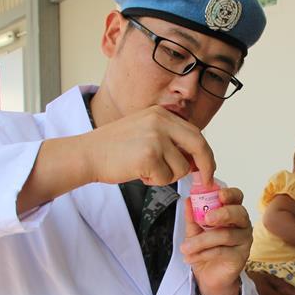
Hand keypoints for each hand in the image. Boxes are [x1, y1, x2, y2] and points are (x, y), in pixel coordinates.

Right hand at [83, 106, 216, 186]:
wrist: (87, 153)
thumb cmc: (115, 148)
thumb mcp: (145, 131)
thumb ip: (170, 139)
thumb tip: (197, 159)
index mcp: (161, 114)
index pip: (196, 133)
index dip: (205, 153)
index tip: (207, 168)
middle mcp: (161, 121)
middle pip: (199, 145)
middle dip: (206, 166)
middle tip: (206, 181)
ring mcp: (155, 137)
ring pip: (182, 167)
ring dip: (168, 176)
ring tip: (146, 170)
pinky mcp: (149, 155)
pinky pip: (167, 178)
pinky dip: (155, 181)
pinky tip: (139, 173)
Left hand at [180, 187, 251, 294]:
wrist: (209, 276)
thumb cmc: (205, 248)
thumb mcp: (196, 230)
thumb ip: (193, 216)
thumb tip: (188, 199)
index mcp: (233, 212)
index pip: (237, 197)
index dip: (230, 193)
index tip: (219, 194)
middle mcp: (242, 224)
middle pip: (238, 213)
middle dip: (222, 214)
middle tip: (206, 219)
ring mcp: (244, 240)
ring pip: (225, 235)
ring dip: (201, 241)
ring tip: (185, 248)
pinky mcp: (241, 257)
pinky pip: (222, 251)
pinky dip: (203, 253)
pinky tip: (191, 257)